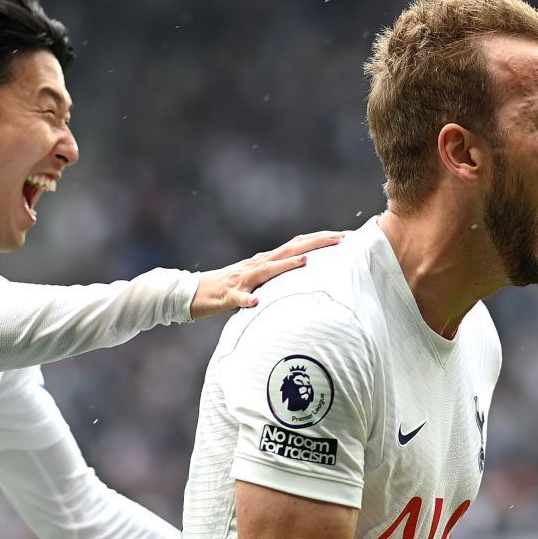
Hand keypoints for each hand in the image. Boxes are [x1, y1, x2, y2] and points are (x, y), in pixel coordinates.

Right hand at [189, 230, 346, 317]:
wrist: (194, 293)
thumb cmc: (230, 288)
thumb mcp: (259, 280)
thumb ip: (278, 276)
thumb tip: (303, 272)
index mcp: (265, 261)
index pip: (297, 246)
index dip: (320, 240)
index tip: (344, 236)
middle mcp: (256, 265)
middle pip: (288, 251)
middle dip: (314, 244)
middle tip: (339, 239)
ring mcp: (242, 280)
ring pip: (266, 271)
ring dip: (285, 266)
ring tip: (305, 262)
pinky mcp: (228, 296)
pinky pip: (238, 298)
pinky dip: (247, 299)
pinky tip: (256, 302)